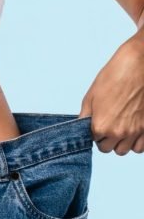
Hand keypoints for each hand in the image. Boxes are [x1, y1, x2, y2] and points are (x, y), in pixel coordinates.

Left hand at [78, 36, 143, 154]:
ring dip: (119, 142)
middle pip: (107, 148)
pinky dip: (134, 142)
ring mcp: (135, 132)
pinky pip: (139, 148)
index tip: (95, 123)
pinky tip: (131, 130)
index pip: (92, 140)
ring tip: (118, 127)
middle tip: (106, 125)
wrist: (138, 68)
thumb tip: (82, 125)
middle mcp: (118, 133)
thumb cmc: (113, 78)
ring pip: (124, 150)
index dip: (92, 132)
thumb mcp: (91, 95)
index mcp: (101, 126)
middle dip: (104, 139)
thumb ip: (85, 115)